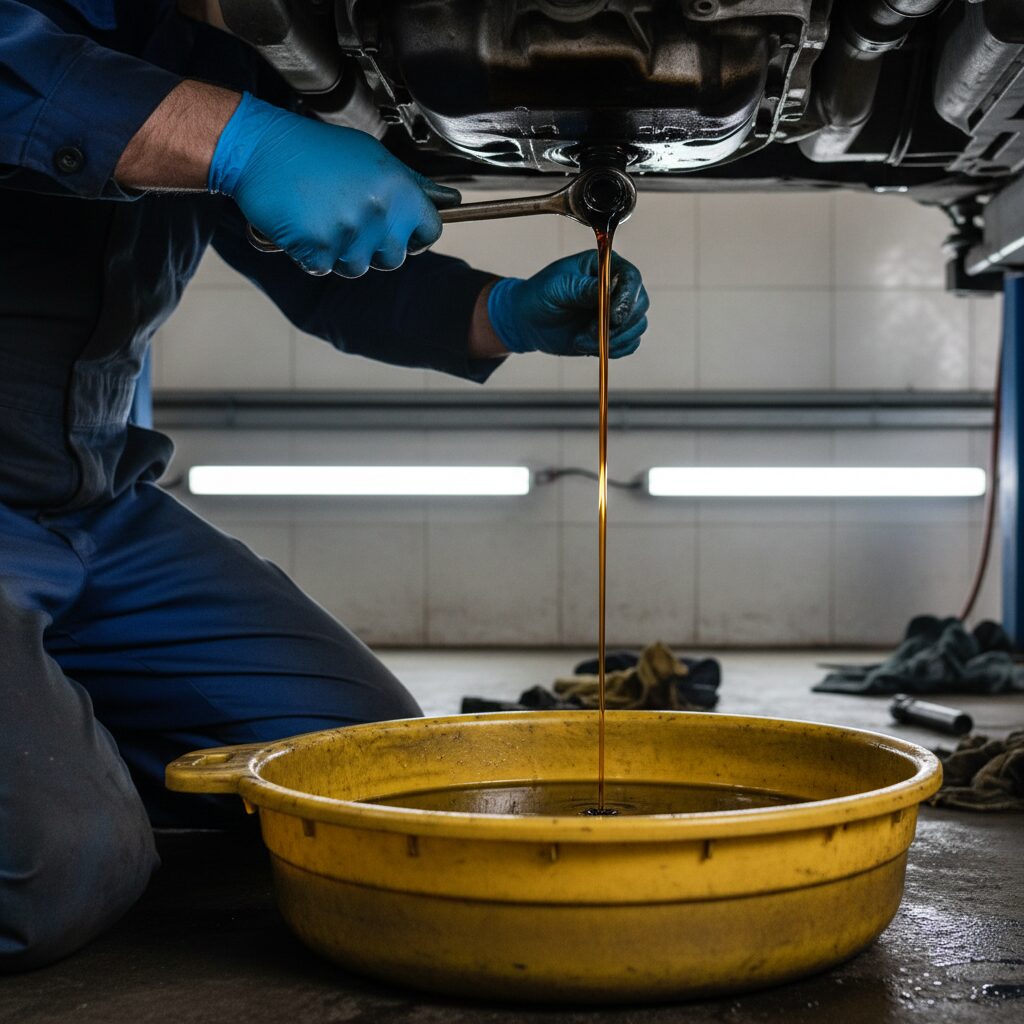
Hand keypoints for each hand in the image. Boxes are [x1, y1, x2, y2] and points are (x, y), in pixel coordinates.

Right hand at [208, 93, 459, 276]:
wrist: (258, 148)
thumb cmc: (314, 150)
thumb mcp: (371, 156)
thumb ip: (410, 183)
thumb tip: (449, 199)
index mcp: (397, 188)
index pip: (430, 231)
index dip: (416, 236)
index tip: (402, 233)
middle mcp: (378, 212)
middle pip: (394, 258)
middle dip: (375, 247)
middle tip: (350, 219)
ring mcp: (349, 233)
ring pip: (359, 267)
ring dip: (342, 252)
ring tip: (323, 217)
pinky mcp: (318, 248)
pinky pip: (324, 267)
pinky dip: (312, 253)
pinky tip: (304, 224)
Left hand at [486, 251, 648, 356]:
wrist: (529, 321)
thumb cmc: (541, 295)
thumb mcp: (557, 287)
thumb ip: (582, 288)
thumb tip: (607, 290)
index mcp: (606, 266)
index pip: (631, 278)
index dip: (627, 298)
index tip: (613, 317)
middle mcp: (618, 287)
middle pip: (640, 304)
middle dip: (619, 324)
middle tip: (589, 334)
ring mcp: (619, 311)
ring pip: (637, 326)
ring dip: (613, 340)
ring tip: (581, 341)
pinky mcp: (615, 333)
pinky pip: (629, 344)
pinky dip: (614, 350)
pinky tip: (589, 347)